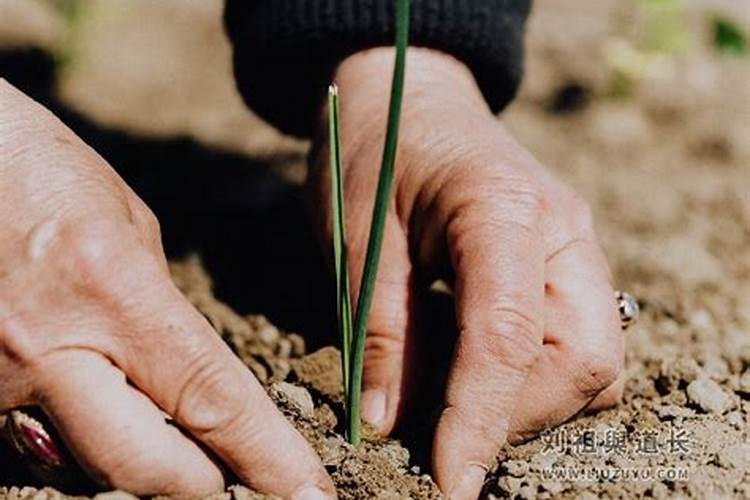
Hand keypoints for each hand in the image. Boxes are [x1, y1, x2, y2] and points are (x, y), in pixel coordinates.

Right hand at [0, 80, 333, 498]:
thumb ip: (160, 311)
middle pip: (146, 466)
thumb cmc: (45, 173)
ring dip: (137, 457)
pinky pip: (34, 441)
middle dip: (203, 484)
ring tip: (156, 418)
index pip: (211, 400)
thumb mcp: (130, 229)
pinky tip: (88, 393)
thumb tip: (185, 377)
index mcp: (115, 293)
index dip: (269, 458)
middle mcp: (49, 349)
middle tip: (235, 478)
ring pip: (85, 464)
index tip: (310, 494)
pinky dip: (75, 433)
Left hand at [310, 48, 623, 498]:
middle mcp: (563, 231)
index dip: (481, 420)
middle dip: (515, 415)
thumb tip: (389, 426)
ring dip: (526, 403)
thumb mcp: (357, 235)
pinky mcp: (566, 264)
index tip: (450, 482)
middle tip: (440, 432)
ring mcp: (575, 247)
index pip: (510, 338)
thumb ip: (381, 331)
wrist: (407, 95)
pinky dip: (532, 379)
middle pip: (581, 361)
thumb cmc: (373, 149)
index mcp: (504, 208)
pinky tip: (475, 372)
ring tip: (452, 403)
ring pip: (590, 362)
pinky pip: (575, 345)